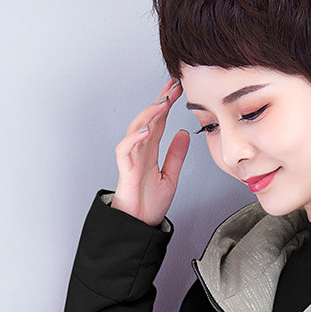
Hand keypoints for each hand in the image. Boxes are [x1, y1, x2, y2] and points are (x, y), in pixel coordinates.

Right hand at [111, 77, 189, 225]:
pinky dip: (135, 138)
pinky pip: (126, 149)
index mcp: (150, 151)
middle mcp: (140, 151)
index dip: (167, 105)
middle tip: (173, 86)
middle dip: (160, 101)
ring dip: (149, 114)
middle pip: (148, 119)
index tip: (179, 90)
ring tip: (162, 103)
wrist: (140, 225)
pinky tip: (147, 130)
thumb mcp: (171, 176)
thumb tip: (184, 134)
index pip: (159, 122)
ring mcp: (131, 158)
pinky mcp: (126, 169)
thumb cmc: (149, 204)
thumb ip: (176, 155)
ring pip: (136, 129)